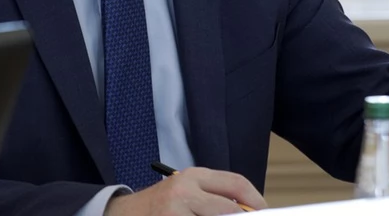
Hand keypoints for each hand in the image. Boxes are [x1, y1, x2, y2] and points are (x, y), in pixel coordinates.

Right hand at [104, 167, 266, 214]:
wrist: (122, 214)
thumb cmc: (159, 206)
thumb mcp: (186, 192)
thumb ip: (214, 197)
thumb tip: (249, 210)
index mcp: (193, 177)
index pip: (236, 184)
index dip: (257, 201)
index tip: (266, 212)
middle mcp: (184, 191)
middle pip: (229, 209)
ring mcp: (174, 212)